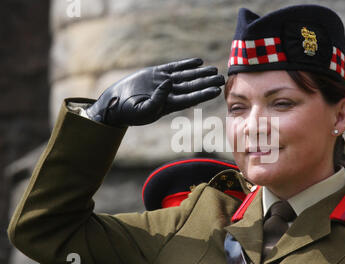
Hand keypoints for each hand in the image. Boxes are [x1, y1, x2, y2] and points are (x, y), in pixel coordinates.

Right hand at [86, 58, 224, 126]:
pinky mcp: (156, 73)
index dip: (203, 94)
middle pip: (192, 86)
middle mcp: (169, 94)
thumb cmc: (127, 112)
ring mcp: (163, 82)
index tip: (216, 91)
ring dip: (200, 73)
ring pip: (186, 76)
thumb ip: (156, 101)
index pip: (190, 99)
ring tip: (214, 70)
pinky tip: (198, 61)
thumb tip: (168, 85)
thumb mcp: (141, 110)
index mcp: (167, 105)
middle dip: (206, 82)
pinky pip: (174, 67)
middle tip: (222, 78)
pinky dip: (186, 64)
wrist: (115, 103)